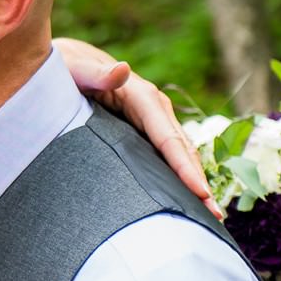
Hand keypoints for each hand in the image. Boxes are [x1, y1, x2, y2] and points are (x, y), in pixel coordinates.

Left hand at [54, 37, 222, 219]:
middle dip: (199, 182)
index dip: (184, 167)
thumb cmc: (65, 69)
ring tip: (210, 216)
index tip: (200, 192)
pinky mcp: (147, 131)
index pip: (168, 137)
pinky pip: (168, 156)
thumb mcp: (74, 69)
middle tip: (215, 216)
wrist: (66, 63)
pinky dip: (181, 177)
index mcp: (141, 97)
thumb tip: (122, 70)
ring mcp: (154, 120)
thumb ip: (94, 73)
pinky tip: (188, 200)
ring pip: (180, 155)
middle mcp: (154, 108)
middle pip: (182, 150)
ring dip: (195, 183)